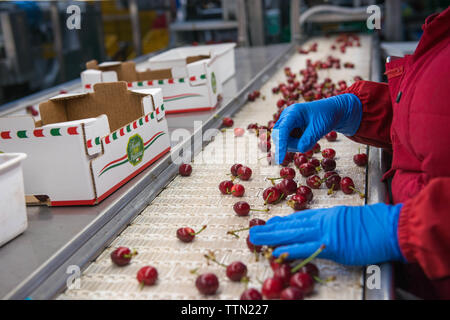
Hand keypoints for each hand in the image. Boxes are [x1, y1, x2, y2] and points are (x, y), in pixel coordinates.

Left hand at [249, 203, 405, 265]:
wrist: (392, 225)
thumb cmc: (378, 223)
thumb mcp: (353, 218)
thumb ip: (337, 224)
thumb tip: (329, 232)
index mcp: (329, 214)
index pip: (301, 218)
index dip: (284, 222)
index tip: (271, 224)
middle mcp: (323, 220)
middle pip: (292, 224)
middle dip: (272, 229)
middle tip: (255, 232)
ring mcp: (326, 232)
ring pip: (293, 234)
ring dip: (272, 238)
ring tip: (256, 240)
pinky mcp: (331, 245)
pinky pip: (305, 248)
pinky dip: (290, 250)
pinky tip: (276, 251)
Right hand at [272, 93, 361, 163]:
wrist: (331, 111)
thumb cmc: (326, 116)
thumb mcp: (320, 128)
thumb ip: (309, 138)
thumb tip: (300, 149)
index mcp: (292, 112)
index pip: (282, 130)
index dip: (280, 145)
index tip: (280, 159)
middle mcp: (286, 117)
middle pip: (279, 136)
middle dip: (290, 145)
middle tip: (308, 143)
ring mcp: (286, 123)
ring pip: (283, 141)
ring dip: (296, 145)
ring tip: (311, 137)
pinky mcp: (289, 129)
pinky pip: (288, 142)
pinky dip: (297, 144)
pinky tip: (307, 137)